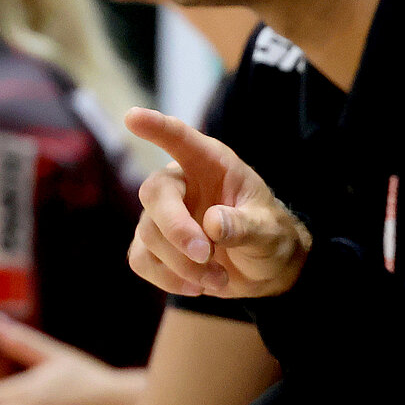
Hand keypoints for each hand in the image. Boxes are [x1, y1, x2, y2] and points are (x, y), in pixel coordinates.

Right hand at [123, 107, 311, 298]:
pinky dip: (167, 278)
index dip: (157, 127)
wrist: (266, 270)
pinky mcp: (154, 246)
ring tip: (219, 279)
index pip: (180, 139)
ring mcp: (163, 215)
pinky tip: (196, 287)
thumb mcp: (269, 232)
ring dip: (182, 264)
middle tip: (205, 254)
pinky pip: (141, 260)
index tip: (134, 117)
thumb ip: (245, 226)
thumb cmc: (270, 236)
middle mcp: (182, 183)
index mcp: (212, 165)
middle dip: (176, 228)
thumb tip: (212, 223)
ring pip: (149, 233)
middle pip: (155, 193)